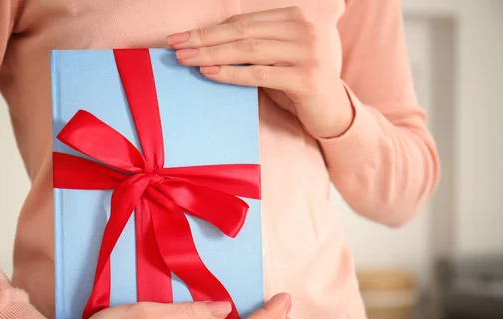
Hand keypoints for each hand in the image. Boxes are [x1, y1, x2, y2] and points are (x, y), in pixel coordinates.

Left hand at [167, 6, 353, 138]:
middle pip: (242, 33)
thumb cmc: (296, 83)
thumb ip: (250, 46)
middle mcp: (303, 29)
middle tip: (175, 46)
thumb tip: (202, 46)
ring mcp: (307, 52)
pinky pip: (260, 74)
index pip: (243, 22)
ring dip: (212, 55)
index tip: (179, 37)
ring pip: (249, 51)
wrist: (332, 111)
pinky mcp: (306, 77)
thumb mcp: (274, 58)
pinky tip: (210, 73)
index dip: (208, 29)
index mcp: (293, 17)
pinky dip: (232, 74)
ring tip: (185, 60)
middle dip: (204, 40)